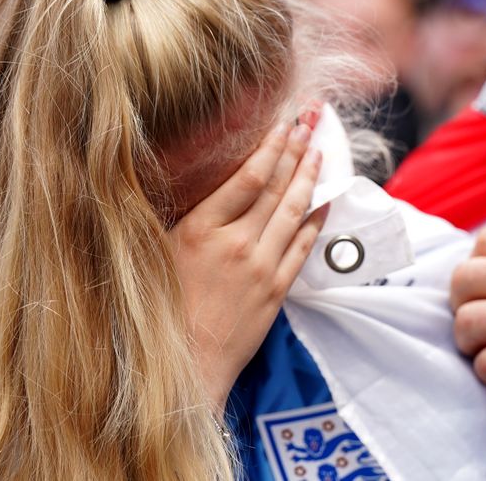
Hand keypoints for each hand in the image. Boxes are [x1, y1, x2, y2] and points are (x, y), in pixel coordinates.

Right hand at [169, 121, 326, 411]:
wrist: (187, 362)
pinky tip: (326, 201)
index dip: (270, 147)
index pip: (248, 177)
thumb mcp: (159, 252)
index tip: (282, 124)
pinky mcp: (277, 289)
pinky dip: (316, 220)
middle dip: (296, 151)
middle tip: (310, 123)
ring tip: (320, 151)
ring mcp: (262, 267)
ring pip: (294, 212)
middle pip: (277, 187)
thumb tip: (196, 178)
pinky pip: (304, 247)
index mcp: (202, 229)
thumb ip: (183, 216)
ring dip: (310, 178)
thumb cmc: (164, 307)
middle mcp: (237, 243)